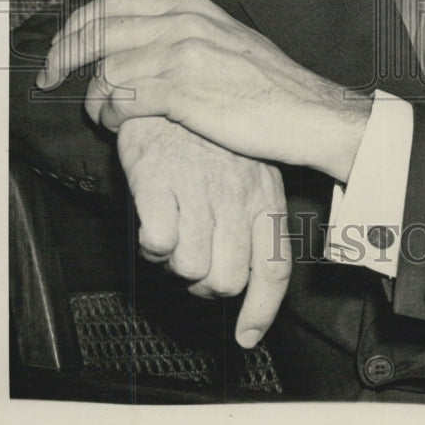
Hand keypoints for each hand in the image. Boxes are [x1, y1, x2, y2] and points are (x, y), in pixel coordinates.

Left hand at [37, 0, 369, 181]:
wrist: (311, 112)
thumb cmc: (275, 87)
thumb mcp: (232, 42)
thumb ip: (190, 36)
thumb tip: (150, 46)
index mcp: (195, 9)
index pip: (117, 1)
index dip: (81, 22)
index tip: (65, 44)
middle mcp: (185, 25)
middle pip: (100, 29)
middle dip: (64, 53)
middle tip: (51, 75)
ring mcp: (184, 57)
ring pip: (107, 70)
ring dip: (93, 97)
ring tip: (100, 115)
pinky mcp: (184, 94)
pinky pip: (123, 102)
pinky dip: (110, 116)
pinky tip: (118, 126)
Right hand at [117, 116, 290, 347]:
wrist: (169, 88)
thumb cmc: (209, 134)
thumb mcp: (249, 169)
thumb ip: (254, 217)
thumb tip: (252, 275)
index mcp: (264, 195)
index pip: (273, 268)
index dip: (261, 311)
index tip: (247, 337)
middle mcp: (236, 197)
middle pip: (227, 279)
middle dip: (206, 283)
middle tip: (193, 258)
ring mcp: (199, 190)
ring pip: (191, 267)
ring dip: (176, 260)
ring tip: (173, 228)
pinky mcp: (160, 183)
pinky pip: (157, 243)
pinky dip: (151, 242)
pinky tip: (153, 217)